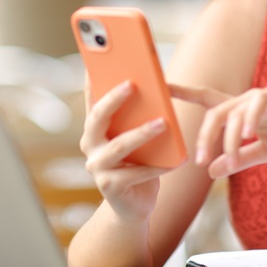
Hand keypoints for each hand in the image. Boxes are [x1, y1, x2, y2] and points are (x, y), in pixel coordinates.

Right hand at [80, 80, 170, 221]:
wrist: (133, 207)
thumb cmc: (138, 165)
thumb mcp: (135, 138)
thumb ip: (136, 119)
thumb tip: (154, 90)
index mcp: (95, 129)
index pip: (92, 99)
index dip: (93, 79)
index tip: (99, 59)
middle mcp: (90, 145)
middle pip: (99, 117)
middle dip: (114, 98)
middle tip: (133, 84)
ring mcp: (97, 167)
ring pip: (119, 146)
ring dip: (142, 133)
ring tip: (163, 122)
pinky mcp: (110, 187)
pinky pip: (136, 173)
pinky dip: (158, 166)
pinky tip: (177, 160)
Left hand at [170, 81, 266, 177]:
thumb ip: (240, 158)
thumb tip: (210, 170)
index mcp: (247, 111)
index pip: (210, 99)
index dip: (185, 92)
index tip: (161, 87)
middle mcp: (253, 99)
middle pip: (217, 110)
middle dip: (204, 135)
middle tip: (199, 160)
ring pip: (236, 109)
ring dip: (228, 135)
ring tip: (227, 158)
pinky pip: (262, 102)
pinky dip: (252, 117)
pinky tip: (249, 133)